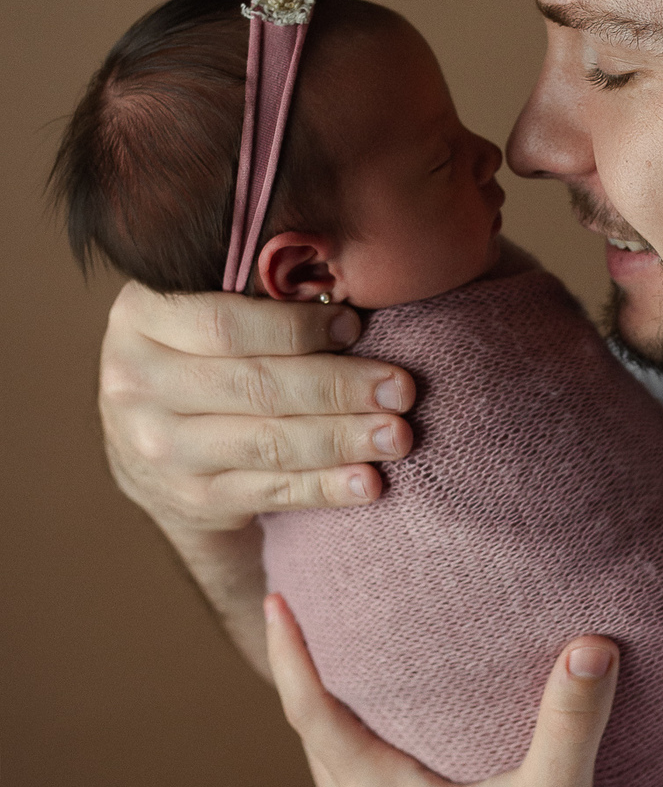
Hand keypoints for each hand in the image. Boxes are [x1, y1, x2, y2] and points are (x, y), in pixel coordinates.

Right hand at [99, 282, 416, 534]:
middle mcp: (137, 385)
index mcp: (141, 319)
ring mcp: (160, 448)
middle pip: (255, 386)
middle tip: (401, 388)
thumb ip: (255, 294)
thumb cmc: (200, 359)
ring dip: (343, 439)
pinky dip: (326, 488)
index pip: (224, 324)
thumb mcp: (200, 312)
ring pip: (268, 443)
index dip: (296, 327)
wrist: (150, 451)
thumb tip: (348, 287)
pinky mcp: (191, 499)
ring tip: (398, 436)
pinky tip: (370, 483)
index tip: (356, 326)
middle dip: (338, 386)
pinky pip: (271, 491)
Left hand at [265, 594, 617, 786]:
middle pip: (307, 729)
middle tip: (298, 606)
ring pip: (325, 758)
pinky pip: (346, 779)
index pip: (312, 712)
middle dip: (297, 667)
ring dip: (320, 705)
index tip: (275, 601)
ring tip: (332, 654)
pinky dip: (346, 737)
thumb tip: (592, 646)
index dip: (290, 653)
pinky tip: (380, 725)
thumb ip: (571, 721)